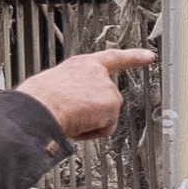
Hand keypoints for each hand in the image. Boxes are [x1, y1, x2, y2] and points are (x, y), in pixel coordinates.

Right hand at [15, 50, 153, 141]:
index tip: (148, 56)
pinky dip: (92, 131)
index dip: (133, 57)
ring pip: (105, 116)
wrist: (39, 106)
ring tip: (70, 116)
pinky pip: (105, 128)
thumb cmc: (39, 98)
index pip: (113, 58)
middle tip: (70, 112)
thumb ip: (74, 89)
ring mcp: (108, 89)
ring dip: (89, 122)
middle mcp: (99, 74)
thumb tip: (71, 104)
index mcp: (82, 65)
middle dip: (91, 112)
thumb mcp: (56, 84)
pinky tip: (79, 123)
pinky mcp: (112, 105)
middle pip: (106, 100)